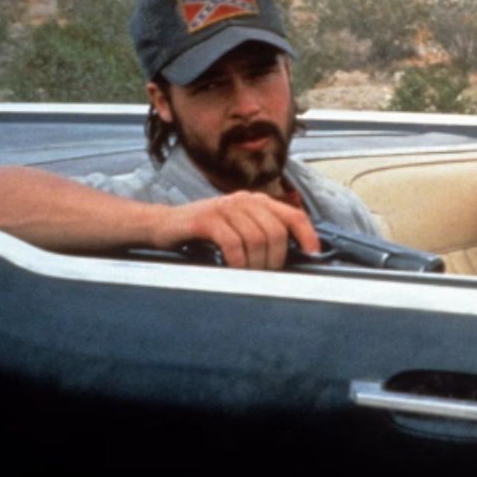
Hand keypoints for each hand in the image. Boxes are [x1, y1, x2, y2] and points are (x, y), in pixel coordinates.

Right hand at [152, 192, 319, 269]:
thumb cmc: (204, 232)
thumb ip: (262, 234)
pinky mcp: (206, 219)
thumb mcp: (238, 228)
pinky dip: (238, 261)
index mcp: (257, 202)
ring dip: (256, 264)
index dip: (307, 235)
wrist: (163, 226)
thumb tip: (292, 256)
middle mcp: (244, 200)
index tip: (313, 255)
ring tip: (249, 276)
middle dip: (276, 259)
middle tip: (267, 275)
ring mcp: (225, 208)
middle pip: (276, 231)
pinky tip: (234, 270)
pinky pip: (233, 243)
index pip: (293, 215)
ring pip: (257, 239)